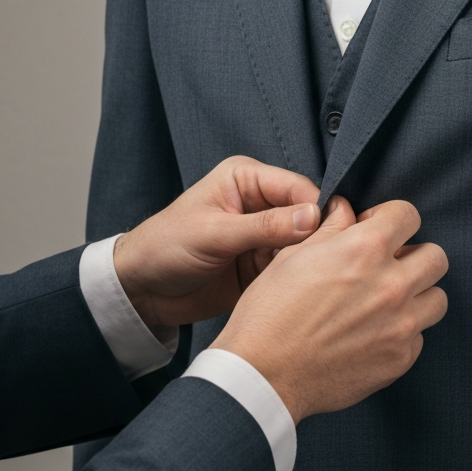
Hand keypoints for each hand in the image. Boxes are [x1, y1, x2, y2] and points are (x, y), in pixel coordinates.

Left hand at [112, 157, 321, 328]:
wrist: (142, 291)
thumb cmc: (165, 247)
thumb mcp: (214, 234)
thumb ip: (264, 227)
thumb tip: (313, 217)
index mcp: (247, 179)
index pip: (298, 188)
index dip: (317, 209)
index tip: (329, 234)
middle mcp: (261, 203)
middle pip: (308, 216)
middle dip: (315, 238)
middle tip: (321, 262)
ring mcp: (265, 236)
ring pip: (305, 245)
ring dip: (307, 261)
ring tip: (309, 279)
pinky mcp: (264, 265)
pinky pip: (293, 268)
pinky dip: (296, 278)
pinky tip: (298, 289)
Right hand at [211, 197, 448, 422]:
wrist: (264, 374)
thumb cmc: (270, 312)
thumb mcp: (293, 256)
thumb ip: (331, 229)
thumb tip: (346, 210)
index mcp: (365, 250)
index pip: (409, 215)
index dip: (391, 219)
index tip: (377, 232)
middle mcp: (392, 285)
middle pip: (436, 257)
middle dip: (413, 256)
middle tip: (387, 268)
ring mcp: (401, 325)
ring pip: (437, 298)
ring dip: (417, 295)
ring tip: (387, 303)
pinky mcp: (400, 359)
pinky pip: (419, 336)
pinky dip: (402, 333)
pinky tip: (372, 334)